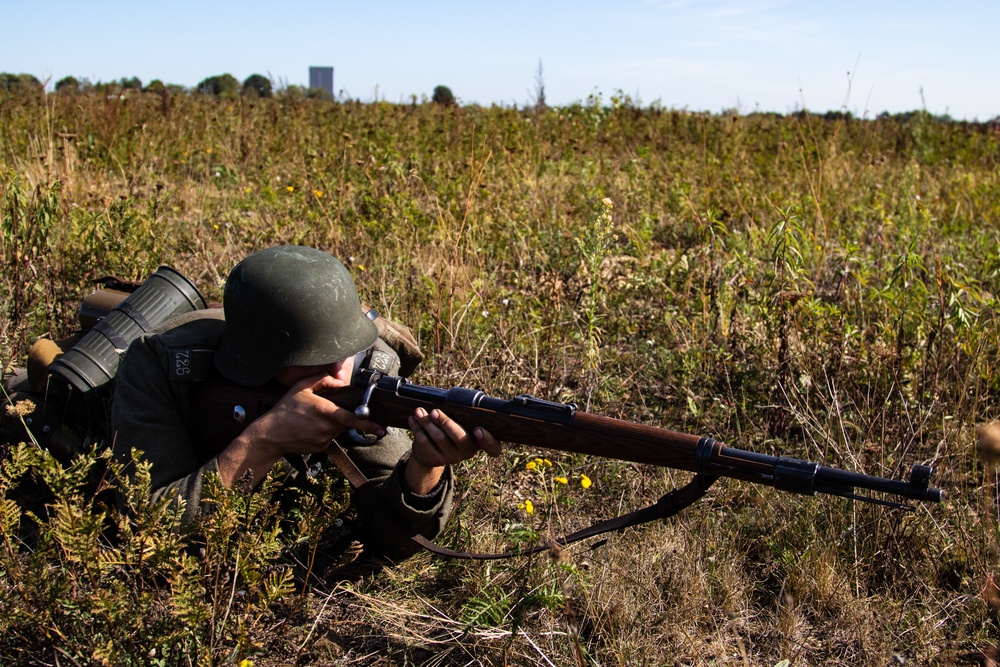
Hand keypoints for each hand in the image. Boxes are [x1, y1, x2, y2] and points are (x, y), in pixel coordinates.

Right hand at [217, 369, 385, 486]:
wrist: (270, 435)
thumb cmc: (285, 410)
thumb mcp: (301, 387)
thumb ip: (322, 380)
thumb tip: (339, 381)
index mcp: (326, 412)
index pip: (354, 419)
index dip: (370, 425)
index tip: (382, 429)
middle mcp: (328, 428)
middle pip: (346, 422)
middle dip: (342, 416)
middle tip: (325, 412)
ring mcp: (325, 440)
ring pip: (337, 429)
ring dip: (331, 423)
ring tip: (311, 419)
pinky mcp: (321, 448)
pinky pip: (329, 438)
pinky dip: (323, 432)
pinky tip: (309, 428)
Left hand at [404, 407, 500, 494]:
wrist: (433, 453)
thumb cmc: (451, 430)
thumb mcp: (462, 424)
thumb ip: (464, 416)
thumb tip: (456, 399)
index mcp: (480, 441)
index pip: (493, 448)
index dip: (488, 440)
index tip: (478, 429)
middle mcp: (468, 451)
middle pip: (459, 437)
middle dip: (446, 423)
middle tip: (434, 412)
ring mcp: (452, 457)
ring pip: (439, 438)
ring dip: (427, 422)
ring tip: (418, 411)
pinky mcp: (436, 459)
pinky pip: (425, 443)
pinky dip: (417, 429)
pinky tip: (413, 420)